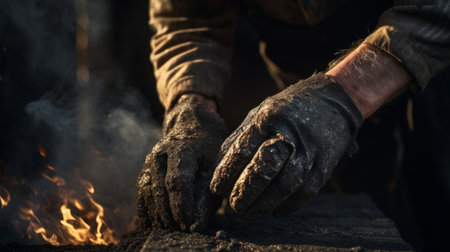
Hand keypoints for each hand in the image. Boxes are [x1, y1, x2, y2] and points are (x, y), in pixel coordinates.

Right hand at [137, 96, 224, 231]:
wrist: (192, 125)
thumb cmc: (208, 147)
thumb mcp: (214, 166)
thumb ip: (207, 194)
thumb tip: (198, 226)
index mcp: (180, 149)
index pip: (177, 180)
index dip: (182, 205)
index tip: (189, 225)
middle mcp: (160, 154)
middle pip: (159, 189)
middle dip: (169, 214)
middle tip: (181, 231)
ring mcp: (149, 162)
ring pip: (147, 193)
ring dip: (158, 216)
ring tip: (171, 230)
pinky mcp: (145, 171)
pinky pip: (142, 194)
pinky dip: (147, 211)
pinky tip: (154, 225)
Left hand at [210, 73, 362, 217]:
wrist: (333, 99)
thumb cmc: (286, 111)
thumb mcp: (260, 113)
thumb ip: (240, 138)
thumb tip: (218, 168)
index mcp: (267, 119)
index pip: (241, 151)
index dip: (226, 173)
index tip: (216, 189)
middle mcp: (288, 134)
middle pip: (264, 169)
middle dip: (245, 192)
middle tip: (234, 205)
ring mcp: (309, 150)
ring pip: (286, 184)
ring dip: (265, 204)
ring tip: (250, 213)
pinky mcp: (325, 163)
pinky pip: (306, 191)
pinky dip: (289, 205)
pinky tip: (275, 211)